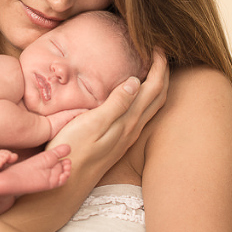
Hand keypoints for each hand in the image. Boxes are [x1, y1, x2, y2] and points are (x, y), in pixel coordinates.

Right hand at [48, 48, 168, 170]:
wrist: (67, 185)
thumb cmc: (73, 151)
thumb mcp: (92, 123)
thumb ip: (115, 103)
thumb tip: (137, 81)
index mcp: (129, 120)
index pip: (154, 87)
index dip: (160, 65)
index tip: (158, 45)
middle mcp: (133, 128)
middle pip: (159, 96)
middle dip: (164, 72)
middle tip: (159, 51)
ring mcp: (127, 136)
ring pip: (153, 107)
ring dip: (158, 85)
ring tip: (152, 67)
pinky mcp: (119, 141)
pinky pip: (142, 114)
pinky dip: (146, 98)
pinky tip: (135, 95)